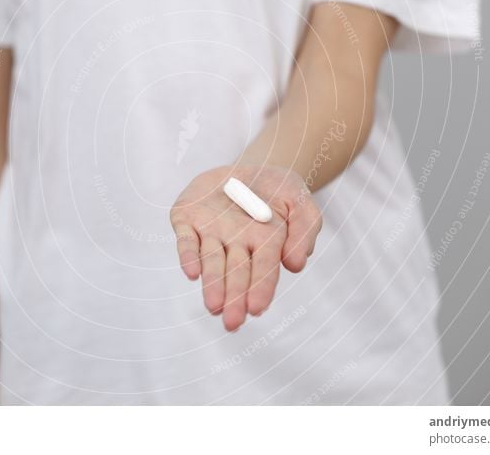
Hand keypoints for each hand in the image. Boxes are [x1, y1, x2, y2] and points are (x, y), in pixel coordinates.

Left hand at [170, 165, 321, 330]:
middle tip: (231, 322)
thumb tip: (295, 265)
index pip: (264, 268)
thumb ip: (304, 230)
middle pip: (235, 273)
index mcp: (265, 243)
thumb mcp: (301, 202)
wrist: (250, 168)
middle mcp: (236, 243)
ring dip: (212, 283)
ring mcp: (210, 233)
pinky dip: (187, 256)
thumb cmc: (278, 191)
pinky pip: (185, 240)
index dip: (261, 288)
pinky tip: (191, 272)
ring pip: (210, 262)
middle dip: (234, 297)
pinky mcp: (188, 219)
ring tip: (213, 306)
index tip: (257, 308)